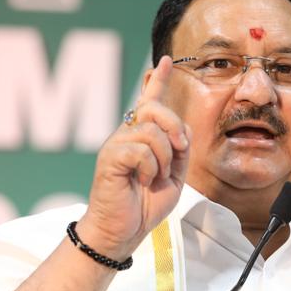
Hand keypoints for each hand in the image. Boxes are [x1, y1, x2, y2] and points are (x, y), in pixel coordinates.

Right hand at [77, 56, 190, 257]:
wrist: (122, 231)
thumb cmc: (144, 205)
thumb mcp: (173, 176)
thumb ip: (179, 151)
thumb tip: (180, 131)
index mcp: (141, 138)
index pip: (149, 102)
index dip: (159, 80)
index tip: (167, 60)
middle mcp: (126, 135)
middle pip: (155, 109)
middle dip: (174, 127)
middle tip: (179, 150)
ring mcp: (116, 144)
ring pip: (152, 133)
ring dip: (164, 159)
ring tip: (154, 178)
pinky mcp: (110, 157)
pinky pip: (141, 151)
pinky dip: (150, 169)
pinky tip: (141, 181)